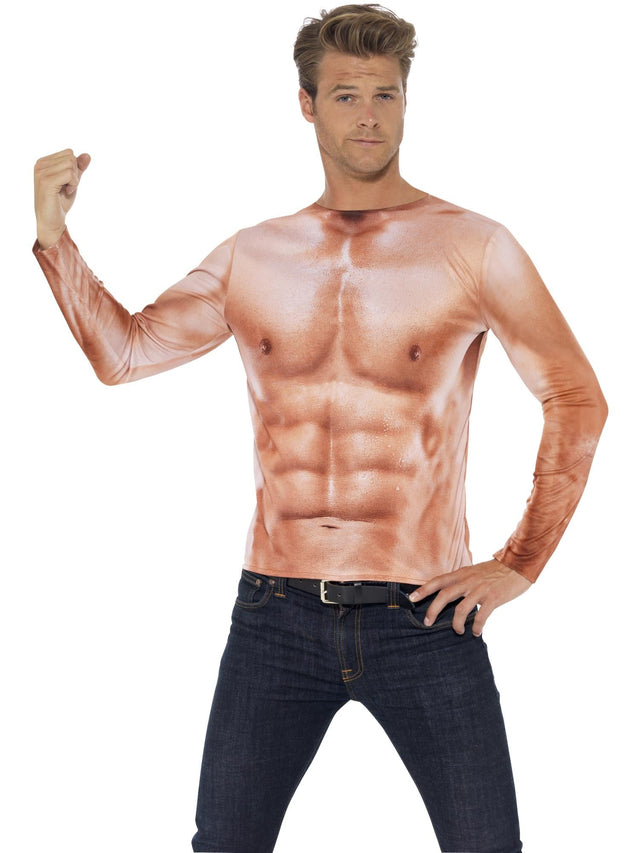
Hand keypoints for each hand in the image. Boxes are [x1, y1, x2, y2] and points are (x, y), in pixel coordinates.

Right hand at [34, 148, 90, 248]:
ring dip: (74, 180)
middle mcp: (40, 164)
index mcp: (43, 162)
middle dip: (75, 174)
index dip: (74, 169)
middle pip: (71, 157)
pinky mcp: (46, 181)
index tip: (66, 183)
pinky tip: (66, 193)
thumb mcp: (72, 182)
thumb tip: (87, 155)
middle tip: (67, 188)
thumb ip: (78, 168)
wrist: (51, 221)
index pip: (69, 153)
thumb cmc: (60, 202)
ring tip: (65, 191)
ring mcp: (41, 172)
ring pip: (71, 165)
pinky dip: (73, 184)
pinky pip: (70, 174)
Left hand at [408, 559, 531, 635]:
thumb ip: (462, 581)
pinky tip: (476, 632)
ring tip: (458, 631)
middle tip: (426, 623)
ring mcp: (481, 589)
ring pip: (461, 609)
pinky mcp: (494, 598)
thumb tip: (449, 594)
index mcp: (462, 574)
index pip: (438, 581)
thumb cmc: (496, 571)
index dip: (423, 590)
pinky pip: (481, 616)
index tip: (411, 599)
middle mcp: (469, 580)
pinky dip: (476, 627)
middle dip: (432, 610)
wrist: (518, 565)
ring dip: (456, 624)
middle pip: (444, 595)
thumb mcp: (475, 571)